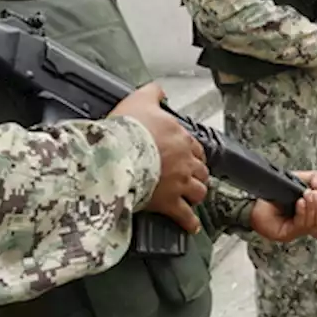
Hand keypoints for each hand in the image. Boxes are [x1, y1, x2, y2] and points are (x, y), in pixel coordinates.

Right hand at [111, 83, 208, 233]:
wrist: (115, 155)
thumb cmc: (126, 130)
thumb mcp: (139, 100)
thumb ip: (153, 93)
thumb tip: (159, 90)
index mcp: (180, 137)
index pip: (195, 146)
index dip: (192, 152)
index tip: (188, 156)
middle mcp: (184, 160)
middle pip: (201, 170)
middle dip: (197, 174)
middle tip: (191, 177)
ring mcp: (178, 183)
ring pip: (198, 192)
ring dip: (196, 195)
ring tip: (193, 198)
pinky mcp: (168, 202)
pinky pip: (184, 216)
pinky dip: (189, 223)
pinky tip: (191, 226)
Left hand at [250, 171, 316, 241]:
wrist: (256, 198)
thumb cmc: (275, 191)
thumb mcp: (297, 178)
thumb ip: (313, 178)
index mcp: (308, 216)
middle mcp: (302, 225)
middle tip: (314, 194)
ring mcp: (294, 231)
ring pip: (312, 226)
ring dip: (312, 209)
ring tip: (306, 195)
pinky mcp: (285, 233)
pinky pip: (299, 226)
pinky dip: (302, 213)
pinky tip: (300, 203)